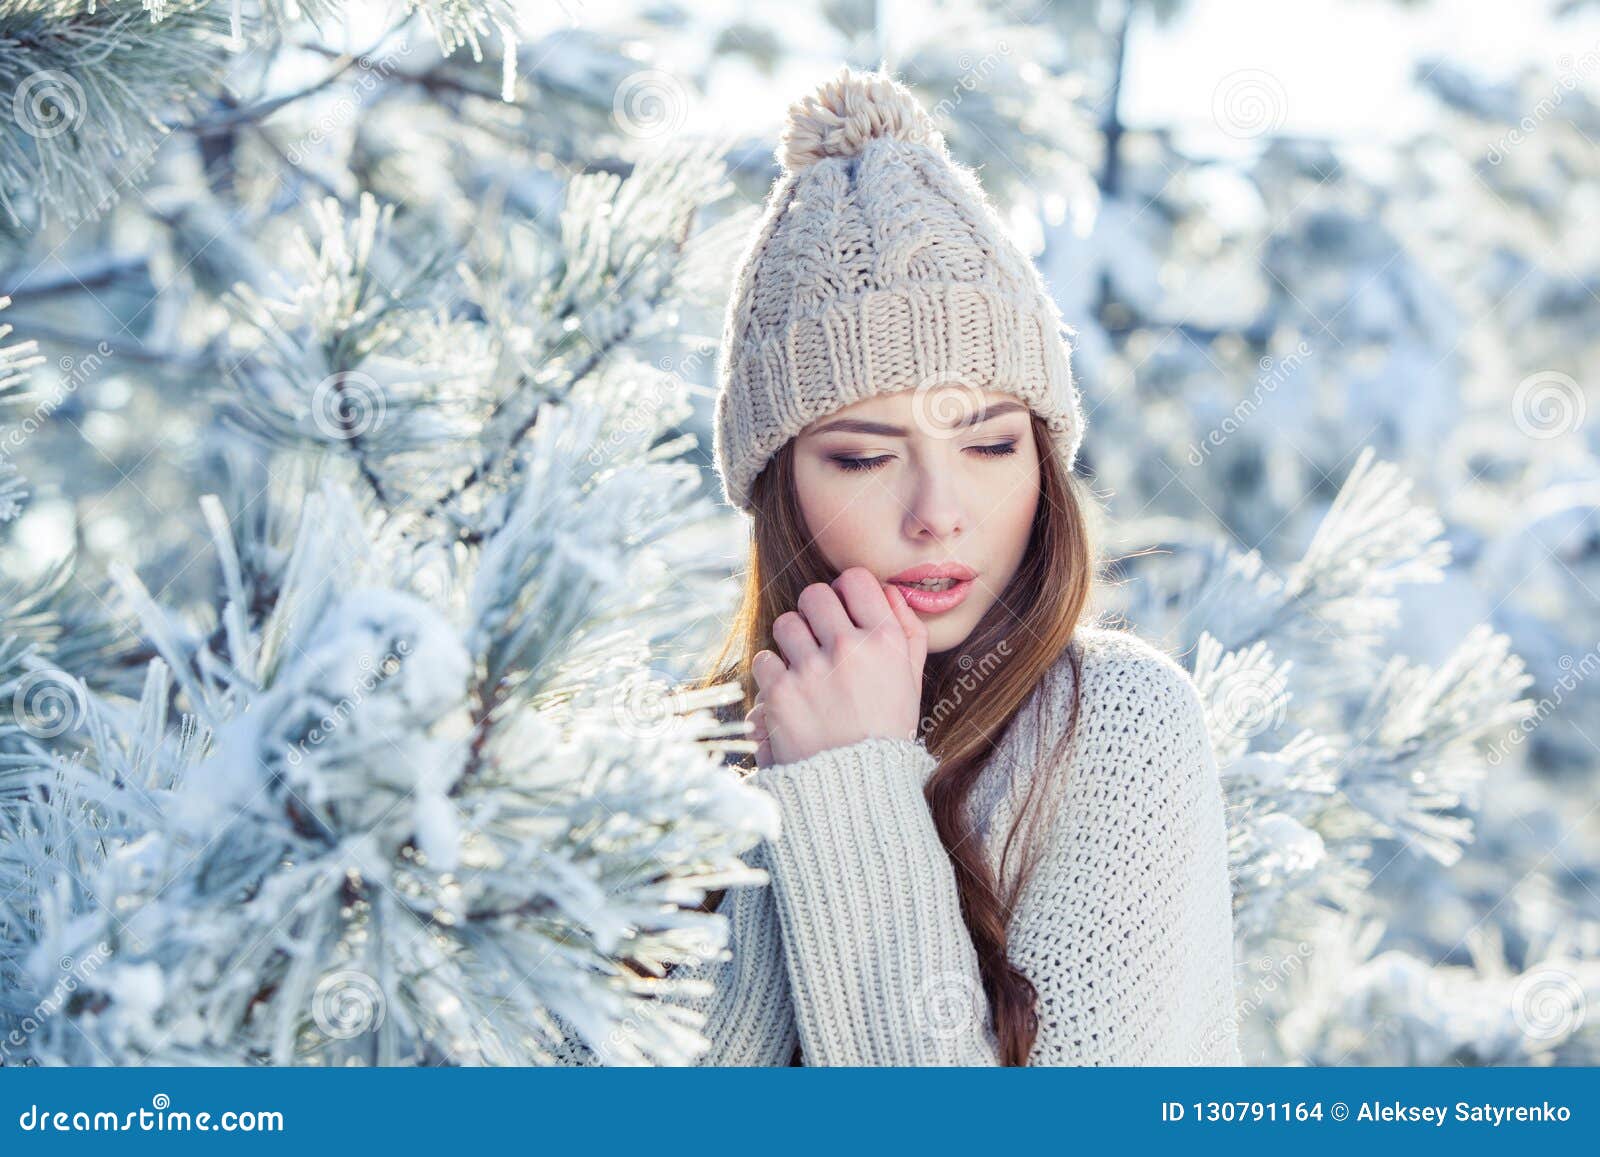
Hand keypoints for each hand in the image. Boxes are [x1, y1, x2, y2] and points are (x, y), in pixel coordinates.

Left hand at [747, 566, 927, 767]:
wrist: (857, 789)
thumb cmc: (886, 731)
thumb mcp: (911, 681)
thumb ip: (907, 631)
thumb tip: (887, 590)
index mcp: (886, 641)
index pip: (856, 578)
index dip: (845, 590)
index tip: (842, 607)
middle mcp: (851, 648)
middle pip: (814, 594)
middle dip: (813, 613)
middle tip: (819, 639)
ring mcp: (813, 670)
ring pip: (786, 623)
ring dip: (791, 643)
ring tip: (804, 668)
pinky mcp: (782, 693)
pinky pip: (764, 659)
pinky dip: (773, 675)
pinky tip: (791, 694)